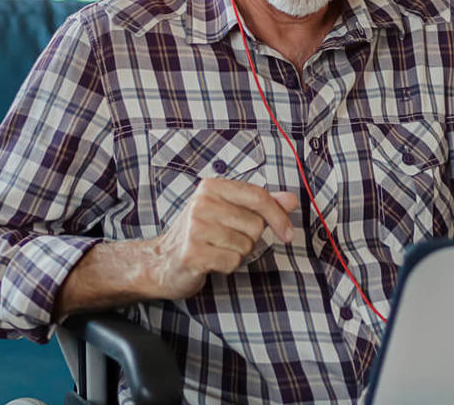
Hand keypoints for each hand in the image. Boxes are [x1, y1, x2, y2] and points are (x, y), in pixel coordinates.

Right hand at [141, 178, 299, 299]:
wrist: (161, 261)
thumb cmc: (198, 234)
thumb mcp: (228, 212)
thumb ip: (261, 204)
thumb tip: (291, 199)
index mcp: (212, 187)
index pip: (258, 196)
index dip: (279, 217)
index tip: (288, 234)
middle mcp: (202, 203)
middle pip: (255, 225)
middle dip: (249, 239)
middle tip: (226, 240)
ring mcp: (195, 227)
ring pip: (246, 246)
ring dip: (237, 253)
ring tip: (216, 249)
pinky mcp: (193, 252)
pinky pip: (232, 261)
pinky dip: (227, 266)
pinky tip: (210, 261)